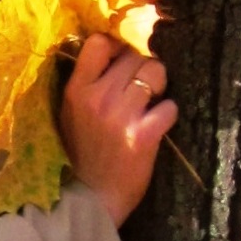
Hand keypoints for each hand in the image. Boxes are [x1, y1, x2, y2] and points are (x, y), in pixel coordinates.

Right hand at [59, 33, 177, 226]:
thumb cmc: (81, 152)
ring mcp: (121, 116)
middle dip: (142, 67)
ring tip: (152, 100)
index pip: (98, 42)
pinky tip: (158, 123)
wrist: (90, 198)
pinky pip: (169, 107)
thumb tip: (113, 51)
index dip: (116, 46)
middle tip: (141, 85)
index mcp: (76, 90)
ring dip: (158, 85)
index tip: (121, 59)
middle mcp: (98, 97)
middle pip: (134, 56)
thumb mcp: (71, 112)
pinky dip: (168, 113)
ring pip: (155, 73)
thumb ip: (87, 82)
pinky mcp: (143, 136)